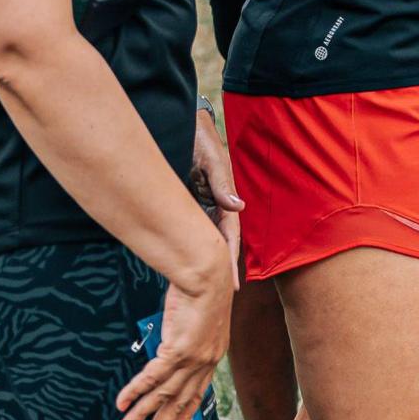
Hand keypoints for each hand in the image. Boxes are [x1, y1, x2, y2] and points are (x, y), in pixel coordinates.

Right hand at [116, 259, 231, 419]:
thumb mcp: (199, 315)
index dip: (186, 416)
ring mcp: (192, 358)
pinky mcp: (178, 349)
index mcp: (213, 355)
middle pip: (179, 402)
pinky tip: (123, 404)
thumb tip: (173, 337)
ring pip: (163, 395)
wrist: (210, 272)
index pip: (198, 394)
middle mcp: (205, 361)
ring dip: (143, 415)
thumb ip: (187, 332)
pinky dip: (136, 392)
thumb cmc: (205, 284)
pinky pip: (152, 377)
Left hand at [188, 106, 243, 271]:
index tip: (232, 285)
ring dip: (205, 259)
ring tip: (202, 287)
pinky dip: (186, 244)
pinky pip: (187, 226)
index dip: (231, 260)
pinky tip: (180, 261)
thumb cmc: (199, 136)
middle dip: (220, 267)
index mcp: (224, 198)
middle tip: (218, 297)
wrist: (180, 122)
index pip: (230, 236)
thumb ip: (222, 182)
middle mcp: (215, 204)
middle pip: (218, 242)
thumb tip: (238, 206)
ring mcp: (200, 203)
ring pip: (202, 237)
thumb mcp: (211, 158)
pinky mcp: (186, 199)